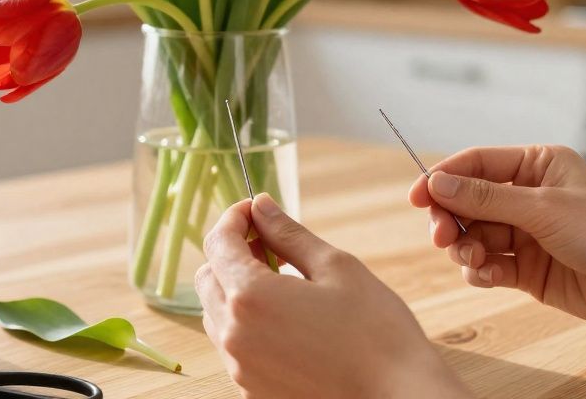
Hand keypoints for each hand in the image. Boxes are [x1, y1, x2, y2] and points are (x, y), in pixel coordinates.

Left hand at [197, 193, 470, 398]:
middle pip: (208, 278)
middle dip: (230, 252)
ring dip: (236, 287)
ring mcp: (241, 369)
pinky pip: (234, 346)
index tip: (253, 209)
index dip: (233, 218)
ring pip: (216, 313)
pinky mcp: (253, 391)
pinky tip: (285, 316)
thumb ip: (288, 234)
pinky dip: (247, 322)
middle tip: (268, 241)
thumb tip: (261, 206)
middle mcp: (235, 337)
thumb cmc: (376, 332)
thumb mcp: (335, 268)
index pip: (218, 244)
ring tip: (279, 278)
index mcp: (251, 298)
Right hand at [407, 144, 585, 330]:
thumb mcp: (543, 208)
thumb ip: (485, 198)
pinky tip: (488, 276)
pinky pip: (489, 266)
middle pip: (468, 202)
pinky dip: (481, 271)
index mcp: (537, 165)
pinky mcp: (529, 270)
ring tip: (475, 260)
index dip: (442, 178)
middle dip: (451, 219)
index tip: (416, 197)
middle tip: (440, 237)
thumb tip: (438, 182)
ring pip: (475, 236)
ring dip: (465, 248)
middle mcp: (529, 197)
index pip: (476, 164)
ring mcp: (528, 234)